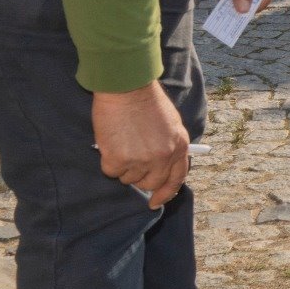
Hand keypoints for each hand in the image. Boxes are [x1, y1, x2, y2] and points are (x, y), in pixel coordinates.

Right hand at [93, 83, 189, 206]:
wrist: (126, 86)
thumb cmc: (146, 100)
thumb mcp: (170, 123)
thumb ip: (169, 145)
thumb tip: (159, 167)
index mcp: (180, 146)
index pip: (176, 179)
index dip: (166, 193)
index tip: (155, 201)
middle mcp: (163, 157)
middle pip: (150, 183)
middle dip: (140, 177)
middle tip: (131, 161)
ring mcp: (141, 160)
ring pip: (128, 178)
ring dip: (123, 165)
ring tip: (122, 141)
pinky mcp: (119, 160)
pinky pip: (111, 171)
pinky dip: (109, 160)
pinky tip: (112, 141)